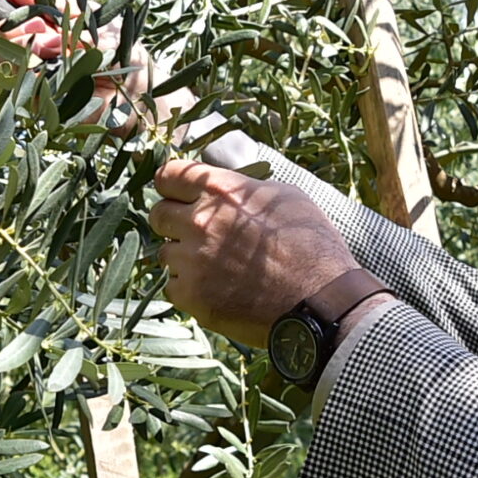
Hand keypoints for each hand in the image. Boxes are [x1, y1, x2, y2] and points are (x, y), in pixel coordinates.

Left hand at [150, 158, 357, 346]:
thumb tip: (224, 189)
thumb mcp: (286, 197)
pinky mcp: (191, 296)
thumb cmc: (312, 246)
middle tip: (197, 234)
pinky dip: (190, 289)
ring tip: (217, 268)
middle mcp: (199, 222)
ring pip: (165, 254)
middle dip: (173, 221)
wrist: (319, 302)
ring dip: (184, 259)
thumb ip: (243, 189)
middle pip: (158, 214)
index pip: (168, 176)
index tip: (178, 194)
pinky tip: (217, 290)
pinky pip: (173, 287)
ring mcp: (191, 261)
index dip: (172, 186)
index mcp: (221, 191)